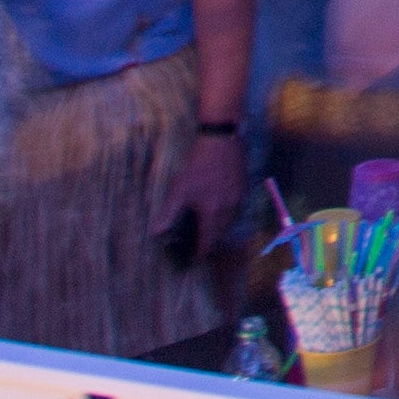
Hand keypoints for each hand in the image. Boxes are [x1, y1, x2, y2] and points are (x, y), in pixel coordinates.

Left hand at [167, 125, 239, 253]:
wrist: (221, 140)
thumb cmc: (198, 165)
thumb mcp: (179, 188)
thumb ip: (168, 212)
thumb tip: (155, 232)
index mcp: (212, 211)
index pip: (208, 239)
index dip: (202, 251)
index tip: (196, 258)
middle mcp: (229, 208)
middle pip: (221, 232)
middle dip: (212, 241)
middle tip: (201, 245)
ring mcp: (238, 197)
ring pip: (230, 220)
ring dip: (220, 228)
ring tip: (210, 230)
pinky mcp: (243, 186)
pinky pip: (236, 208)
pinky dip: (227, 215)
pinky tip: (220, 209)